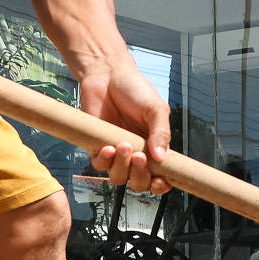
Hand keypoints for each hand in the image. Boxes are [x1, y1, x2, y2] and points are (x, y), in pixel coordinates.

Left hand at [81, 61, 171, 194]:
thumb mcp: (156, 109)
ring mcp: (116, 152)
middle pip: (138, 183)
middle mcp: (136, 154)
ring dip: (122, 167)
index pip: (160, 175)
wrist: (107, 75)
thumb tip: (162, 158)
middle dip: (140, 177)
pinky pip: (100, 165)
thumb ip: (161, 133)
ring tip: (124, 145)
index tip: (160, 181)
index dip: (161, 184)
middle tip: (140, 157)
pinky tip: (108, 146)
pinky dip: (104, 160)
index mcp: (154, 147)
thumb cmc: (135, 89)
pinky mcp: (96, 147)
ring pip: (118, 178)